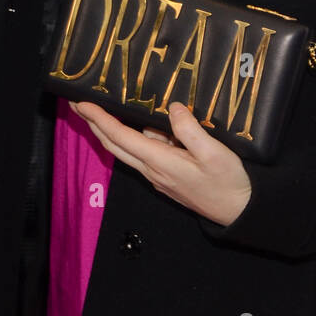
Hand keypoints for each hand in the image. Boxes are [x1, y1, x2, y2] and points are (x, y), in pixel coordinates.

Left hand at [73, 100, 252, 226]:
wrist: (237, 211)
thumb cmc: (227, 182)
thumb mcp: (213, 152)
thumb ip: (190, 130)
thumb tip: (172, 109)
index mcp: (159, 162)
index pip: (121, 137)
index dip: (99, 119)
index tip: (82, 104)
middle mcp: (152, 170)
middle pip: (114, 144)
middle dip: (93, 124)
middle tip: (78, 105)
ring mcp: (157, 175)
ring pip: (126, 149)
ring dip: (110, 130)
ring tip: (103, 108)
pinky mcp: (166, 176)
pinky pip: (143, 153)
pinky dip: (132, 138)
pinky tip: (141, 126)